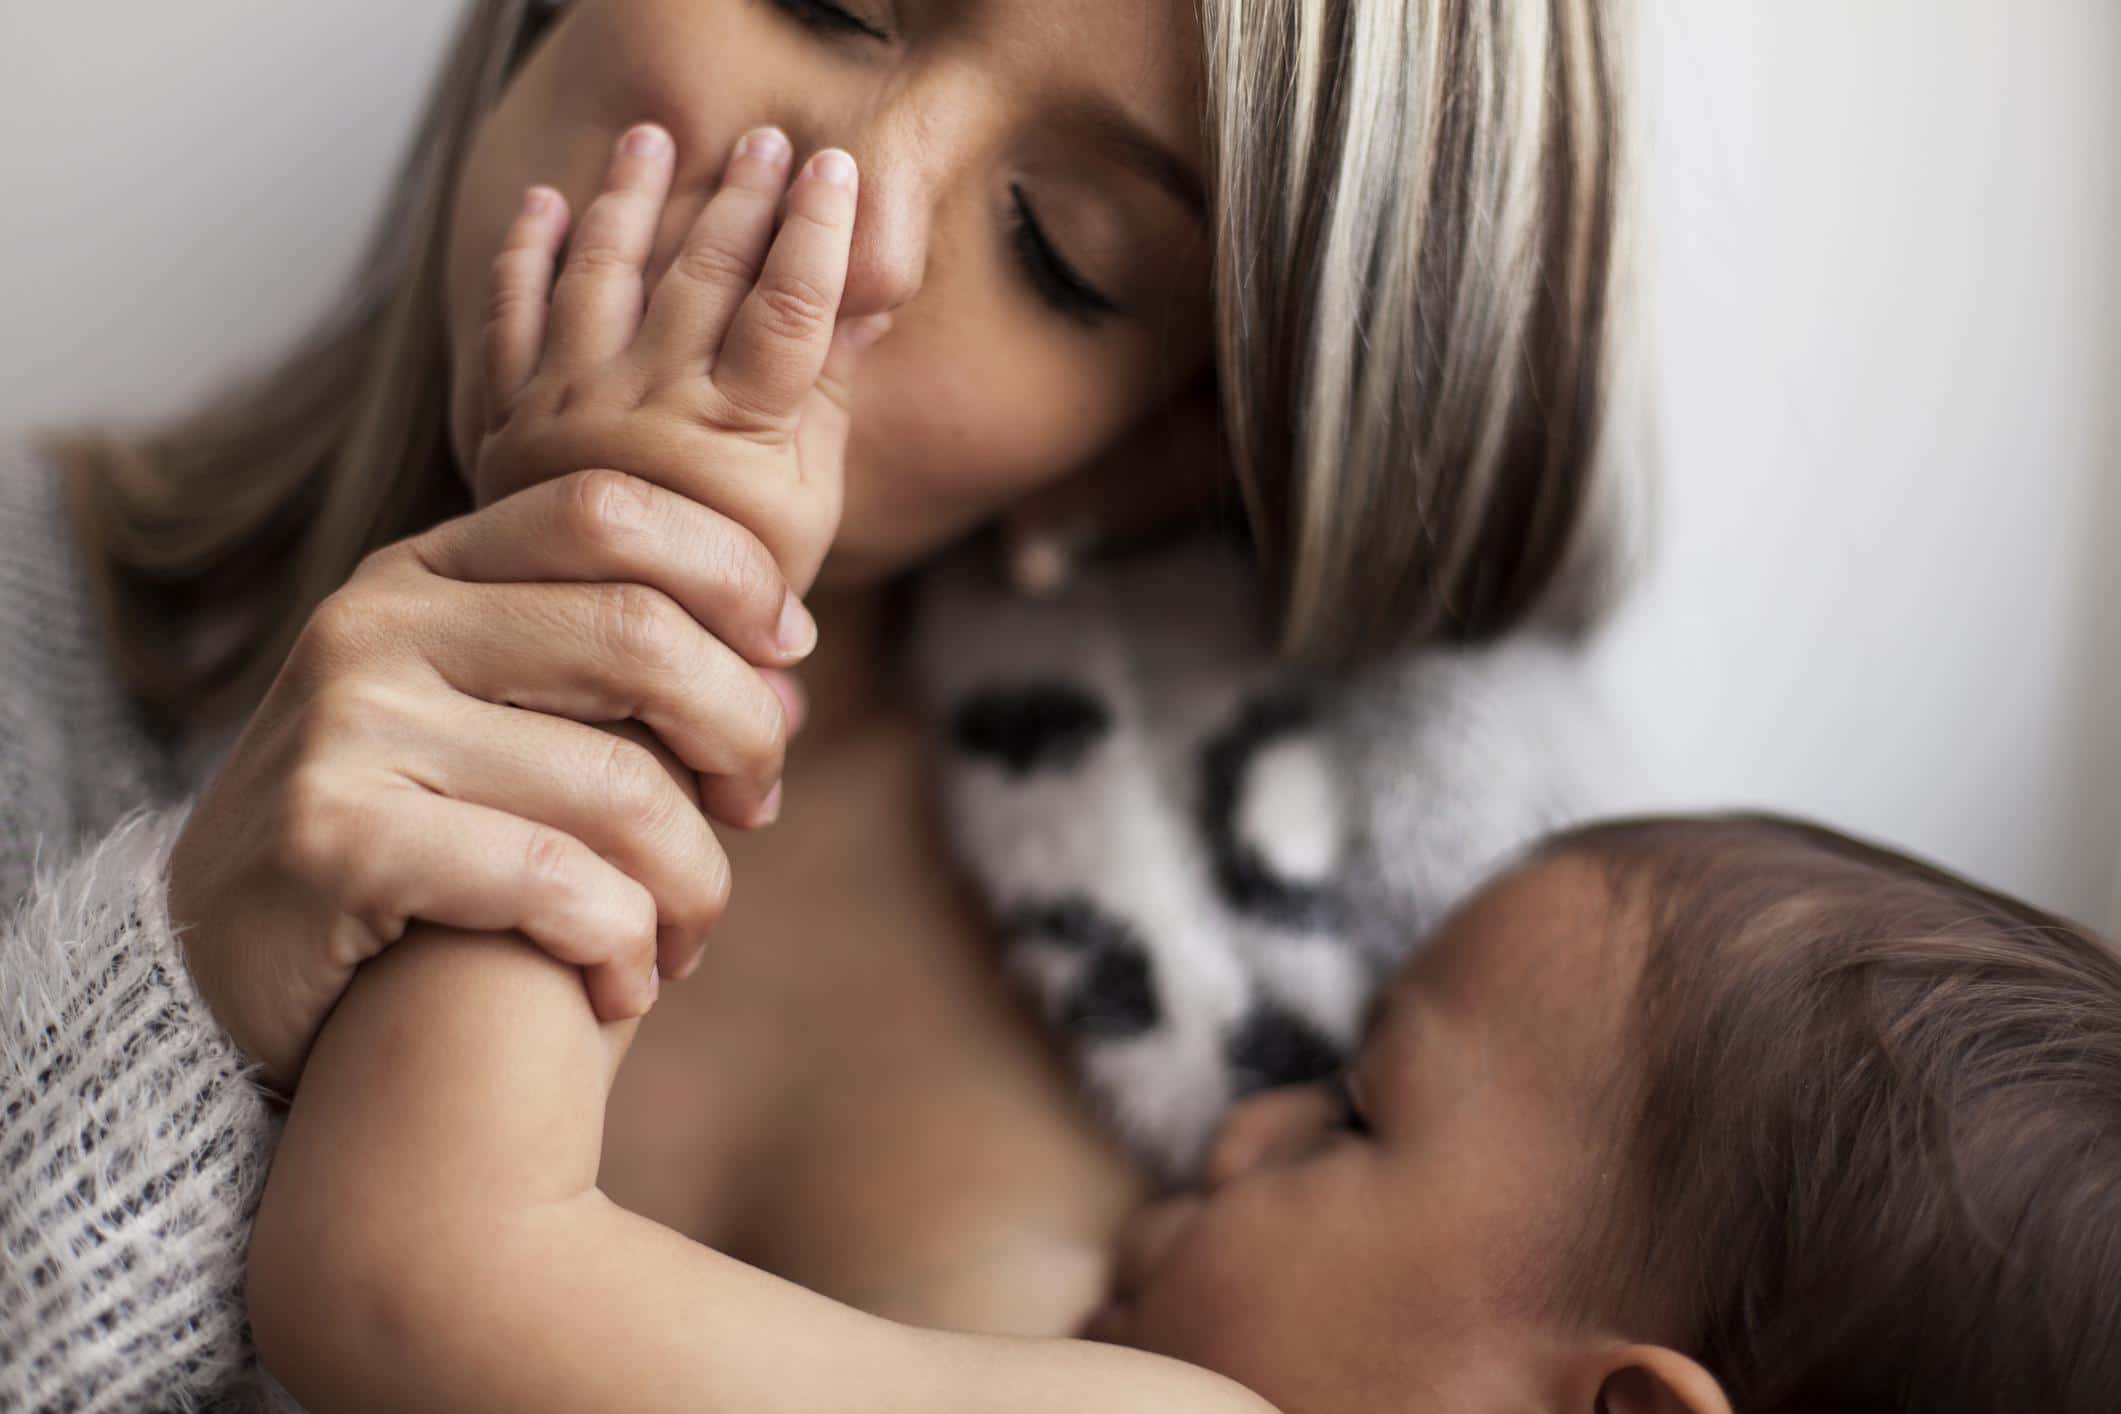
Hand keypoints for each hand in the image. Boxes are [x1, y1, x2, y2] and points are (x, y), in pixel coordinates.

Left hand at [473, 121, 890, 598]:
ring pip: (603, 274)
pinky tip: (544, 204)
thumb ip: (828, 395)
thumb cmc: (734, 594)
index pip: (787, 309)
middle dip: (739, 198)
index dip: (816, 233)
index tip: (837, 170)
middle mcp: (649, 409)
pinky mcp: (511, 420)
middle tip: (769, 140)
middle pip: (701, 276)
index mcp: (736, 436)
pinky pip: (510, 319)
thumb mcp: (807, 505)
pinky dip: (524, 256)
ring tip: (656, 139)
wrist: (615, 657)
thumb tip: (871, 296)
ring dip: (631, 197)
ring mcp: (571, 409)